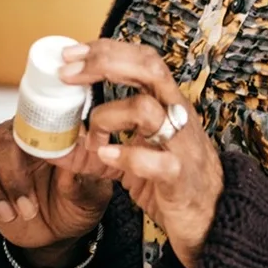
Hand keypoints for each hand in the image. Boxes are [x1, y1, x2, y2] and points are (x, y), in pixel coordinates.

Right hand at [0, 121, 111, 267]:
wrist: (54, 236)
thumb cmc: (74, 209)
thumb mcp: (91, 196)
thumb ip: (84, 174)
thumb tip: (75, 150)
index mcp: (47, 135)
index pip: (30, 122)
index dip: (28, 146)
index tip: (38, 172)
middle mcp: (17, 138)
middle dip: (9, 177)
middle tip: (26, 208)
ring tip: (8, 213)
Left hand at [64, 40, 223, 267]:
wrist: (212, 217)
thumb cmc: (173, 179)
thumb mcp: (136, 152)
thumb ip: (101, 142)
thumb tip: (54, 143)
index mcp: (168, 103)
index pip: (142, 59)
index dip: (106, 50)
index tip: (71, 54)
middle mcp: (177, 115)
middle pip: (148, 68)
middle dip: (104, 63)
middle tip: (68, 73)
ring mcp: (180, 144)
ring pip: (145, 109)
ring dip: (107, 116)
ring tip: (93, 137)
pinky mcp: (179, 176)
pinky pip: (156, 160)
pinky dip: (126, 155)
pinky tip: (106, 156)